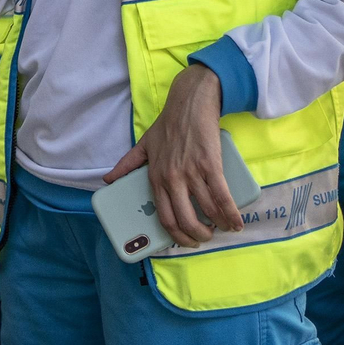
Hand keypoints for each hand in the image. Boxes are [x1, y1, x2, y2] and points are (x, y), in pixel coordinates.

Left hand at [102, 65, 240, 247]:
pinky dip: (231, 214)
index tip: (185, 241)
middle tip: (205, 238)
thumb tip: (107, 180)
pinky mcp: (211, 165)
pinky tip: (236, 223)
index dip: (176, 235)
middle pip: (184, 219)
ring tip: (223, 229)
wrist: (190, 103)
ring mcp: (192, 172)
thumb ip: (126, 164)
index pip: (164, 216)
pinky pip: (222, 196)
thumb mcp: (143, 145)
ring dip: (217, 226)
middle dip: (197, 236)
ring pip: (206, 210)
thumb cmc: (168, 124)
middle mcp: (172, 178)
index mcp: (155, 177)